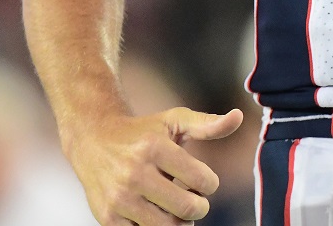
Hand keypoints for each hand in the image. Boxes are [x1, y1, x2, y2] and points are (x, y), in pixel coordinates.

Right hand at [65, 106, 243, 223]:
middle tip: (191, 198)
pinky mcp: (108, 218)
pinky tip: (152, 212)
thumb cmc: (142, 132)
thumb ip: (207, 124)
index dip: (209, 184)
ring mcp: (120, 198)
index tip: (201, 180)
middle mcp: (135, 173)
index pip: (203, 182)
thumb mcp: (174, 121)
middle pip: (188, 209)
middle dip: (198, 206)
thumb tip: (239, 116)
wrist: (92, 139)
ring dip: (179, 222)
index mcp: (155, 148)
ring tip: (173, 207)